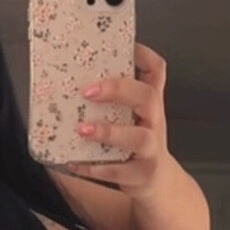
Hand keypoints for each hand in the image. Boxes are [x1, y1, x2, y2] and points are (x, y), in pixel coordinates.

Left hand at [64, 42, 170, 192]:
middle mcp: (154, 121)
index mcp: (150, 104)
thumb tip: (69, 81)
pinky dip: (95, 168)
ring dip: (109, 132)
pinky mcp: (142, 174)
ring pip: (138, 137)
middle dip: (119, 90)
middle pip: (147, 96)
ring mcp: (151, 149)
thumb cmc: (138, 144)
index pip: (156, 71)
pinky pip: (119, 171)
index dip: (143, 55)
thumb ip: (114, 101)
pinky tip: (75, 163)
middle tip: (88, 91)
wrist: (160, 182)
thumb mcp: (134, 117)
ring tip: (83, 130)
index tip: (122, 46)